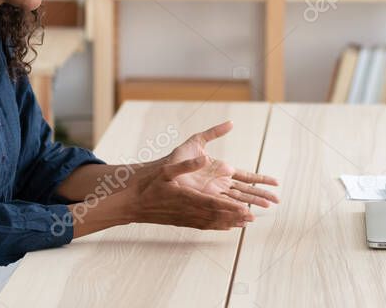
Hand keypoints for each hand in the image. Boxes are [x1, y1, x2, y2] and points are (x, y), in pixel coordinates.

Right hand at [124, 156, 254, 229]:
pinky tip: (226, 227)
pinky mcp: (183, 222)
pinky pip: (204, 226)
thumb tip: (204, 158)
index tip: (244, 208)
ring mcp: (186, 218)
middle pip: (216, 215)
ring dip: (229, 223)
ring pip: (212, 222)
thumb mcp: (167, 170)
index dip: (229, 207)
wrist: (134, 205)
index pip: (212, 203)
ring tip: (245, 223)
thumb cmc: (150, 186)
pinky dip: (217, 227)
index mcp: (186, 197)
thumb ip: (187, 165)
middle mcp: (188, 210)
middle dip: (235, 216)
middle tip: (252, 217)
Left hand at [163, 121, 279, 207]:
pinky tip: (242, 220)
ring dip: (251, 205)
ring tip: (266, 209)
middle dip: (262, 195)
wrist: (158, 172)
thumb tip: (232, 123)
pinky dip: (233, 214)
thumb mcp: (196, 141)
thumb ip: (214, 132)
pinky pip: (222, 209)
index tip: (276, 182)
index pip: (247, 176)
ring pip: (237, 201)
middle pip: (246, 191)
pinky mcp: (203, 201)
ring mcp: (213, 194)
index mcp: (222, 170)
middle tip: (277, 200)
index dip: (261, 179)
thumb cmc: (175, 158)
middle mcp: (220, 183)